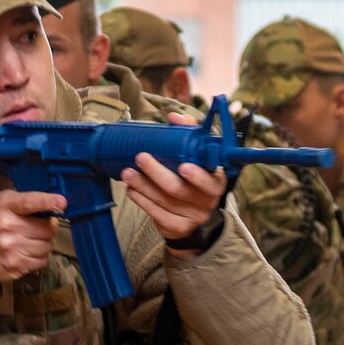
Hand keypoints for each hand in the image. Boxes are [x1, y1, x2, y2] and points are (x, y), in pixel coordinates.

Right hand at [0, 189, 62, 284]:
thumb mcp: (2, 204)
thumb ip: (26, 202)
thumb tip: (54, 207)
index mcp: (6, 206)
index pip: (30, 202)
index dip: (48, 201)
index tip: (62, 202)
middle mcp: (8, 226)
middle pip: (48, 229)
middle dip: (47, 229)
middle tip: (36, 229)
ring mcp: (11, 248)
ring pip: (47, 246)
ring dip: (43, 244)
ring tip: (28, 241)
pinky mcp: (15, 265)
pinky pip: (42, 261)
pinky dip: (39, 257)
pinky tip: (26, 252)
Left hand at [123, 112, 226, 241]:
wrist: (194, 214)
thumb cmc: (194, 177)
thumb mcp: (197, 154)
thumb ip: (189, 132)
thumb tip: (173, 117)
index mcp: (216, 182)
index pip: (210, 181)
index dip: (198, 176)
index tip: (183, 166)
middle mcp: (207, 202)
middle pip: (180, 190)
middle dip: (158, 173)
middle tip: (141, 158)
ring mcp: (192, 217)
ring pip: (164, 201)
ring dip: (143, 186)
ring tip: (127, 172)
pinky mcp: (177, 227)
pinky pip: (157, 215)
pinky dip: (142, 201)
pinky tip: (131, 189)